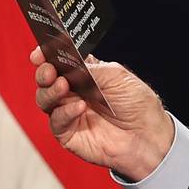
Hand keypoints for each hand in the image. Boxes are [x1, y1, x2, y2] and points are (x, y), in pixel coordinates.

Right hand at [31, 47, 174, 180]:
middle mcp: (74, 92)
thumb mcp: (117, 76)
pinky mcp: (68, 133)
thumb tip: (68, 62)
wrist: (148, 135)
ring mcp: (69, 112)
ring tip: (63, 86)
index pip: (59, 61)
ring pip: (45, 99)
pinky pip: (56, 121)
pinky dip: (65, 112)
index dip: (47, 55)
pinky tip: (79, 107)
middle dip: (44, 73)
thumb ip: (90, 68)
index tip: (40, 53)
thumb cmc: (138, 104)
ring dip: (51, 91)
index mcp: (85, 74)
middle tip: (50, 71)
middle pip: (47, 79)